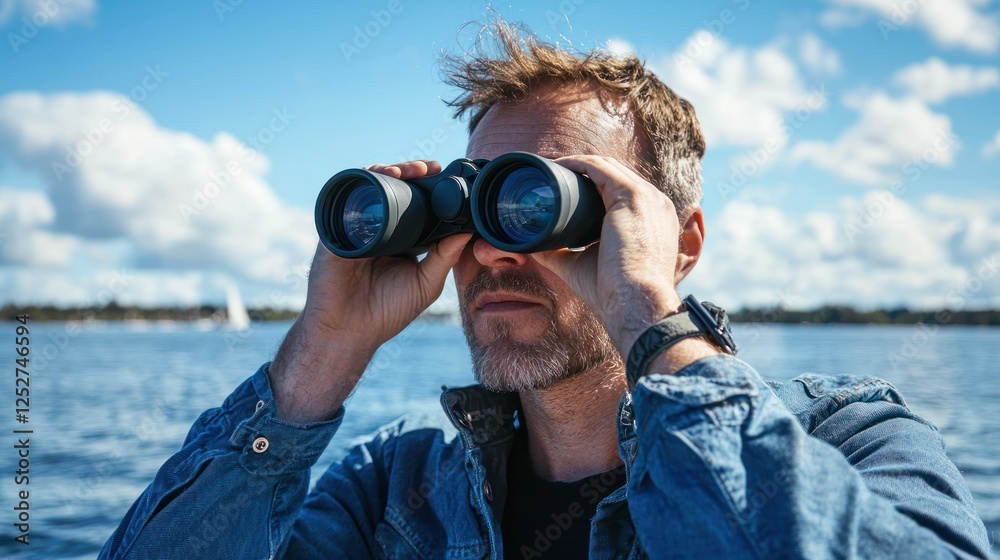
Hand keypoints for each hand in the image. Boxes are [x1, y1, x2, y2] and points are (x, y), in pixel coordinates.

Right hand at [270, 160, 471, 421]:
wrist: (348, 331)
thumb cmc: (387, 312)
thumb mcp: (426, 283)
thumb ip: (445, 257)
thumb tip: (468, 230)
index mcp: (400, 239)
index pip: (415, 203)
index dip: (429, 187)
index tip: (445, 175)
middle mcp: (378, 228)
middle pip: (394, 189)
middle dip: (412, 172)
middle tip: (432, 168)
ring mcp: (356, 226)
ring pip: (372, 187)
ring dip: (390, 170)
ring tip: (410, 170)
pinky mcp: (337, 228)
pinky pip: (349, 197)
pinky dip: (365, 181)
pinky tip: (382, 176)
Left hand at [531, 155, 685, 355]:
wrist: (636, 304)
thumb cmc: (614, 293)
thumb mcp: (583, 266)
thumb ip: (560, 253)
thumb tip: (533, 245)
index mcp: (652, 220)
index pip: (623, 191)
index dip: (594, 185)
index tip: (568, 187)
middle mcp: (654, 204)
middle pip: (615, 174)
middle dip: (584, 170)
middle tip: (554, 174)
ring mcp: (646, 197)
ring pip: (608, 166)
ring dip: (578, 163)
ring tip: (553, 168)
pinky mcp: (632, 196)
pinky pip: (601, 167)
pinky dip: (578, 163)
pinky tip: (559, 166)